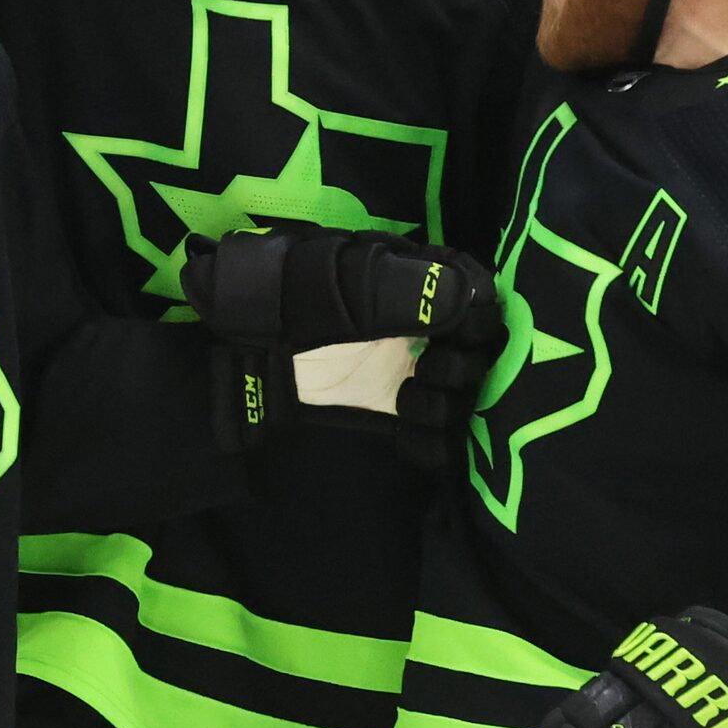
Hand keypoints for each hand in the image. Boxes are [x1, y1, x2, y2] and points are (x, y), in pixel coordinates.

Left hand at [181, 227, 501, 465]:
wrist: (242, 369)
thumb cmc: (285, 316)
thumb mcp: (337, 293)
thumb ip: (400, 290)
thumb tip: (467, 297)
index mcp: (413, 284)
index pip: (480, 294)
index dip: (479, 316)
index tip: (455, 334)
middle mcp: (421, 330)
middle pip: (485, 350)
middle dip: (465, 365)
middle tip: (427, 370)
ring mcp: (412, 376)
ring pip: (469, 397)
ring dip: (447, 403)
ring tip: (407, 400)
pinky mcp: (398, 421)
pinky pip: (444, 442)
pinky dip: (431, 441)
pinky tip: (402, 430)